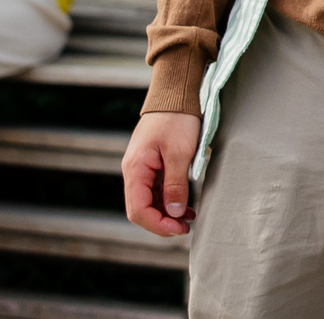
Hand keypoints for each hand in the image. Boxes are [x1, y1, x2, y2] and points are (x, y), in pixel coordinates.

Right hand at [122, 111, 201, 236]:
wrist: (175, 93)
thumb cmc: (177, 119)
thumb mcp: (180, 153)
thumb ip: (175, 185)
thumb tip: (174, 214)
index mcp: (135, 169)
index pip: (138, 210)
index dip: (157, 225)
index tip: (179, 229)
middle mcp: (134, 172)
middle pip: (141, 208)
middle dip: (162, 222)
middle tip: (185, 228)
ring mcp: (142, 168)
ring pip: (149, 200)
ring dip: (167, 212)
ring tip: (189, 219)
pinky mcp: (152, 164)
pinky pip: (156, 189)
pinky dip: (169, 199)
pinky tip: (186, 205)